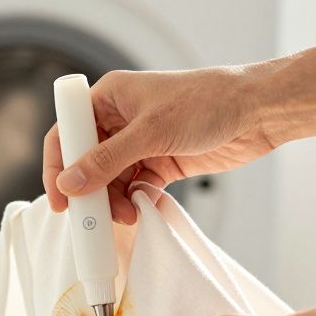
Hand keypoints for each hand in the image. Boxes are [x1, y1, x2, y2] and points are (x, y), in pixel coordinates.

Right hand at [42, 64, 284, 223]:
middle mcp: (121, 119)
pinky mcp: (161, 161)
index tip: (60, 198)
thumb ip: (107, 161)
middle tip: (93, 218)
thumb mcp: (150, 132)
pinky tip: (142, 209)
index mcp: (110, 97)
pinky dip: (135, 201)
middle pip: (87, 162)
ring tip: (127, 215)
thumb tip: (69, 183)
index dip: (58, 165)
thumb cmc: (206, 103)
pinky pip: (136, 187)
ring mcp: (141, 142)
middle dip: (89, 190)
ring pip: (111, 179)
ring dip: (114, 200)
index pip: (68, 132)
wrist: (256, 112)